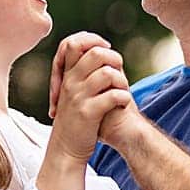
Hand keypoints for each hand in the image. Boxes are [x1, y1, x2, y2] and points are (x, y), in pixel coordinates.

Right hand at [48, 42, 130, 166]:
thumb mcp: (74, 92)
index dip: (92, 40)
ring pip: (107, 73)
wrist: (66, 149)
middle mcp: (70, 83)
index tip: (105, 49)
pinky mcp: (88, 113)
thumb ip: (83, 73)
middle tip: (118, 72)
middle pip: (95, 53)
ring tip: (122, 91)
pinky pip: (113, 96)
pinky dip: (124, 97)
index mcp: (66, 75)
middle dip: (114, 58)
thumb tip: (102, 50)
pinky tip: (123, 103)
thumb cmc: (76, 119)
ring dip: (122, 81)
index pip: (72, 42)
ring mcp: (78, 97)